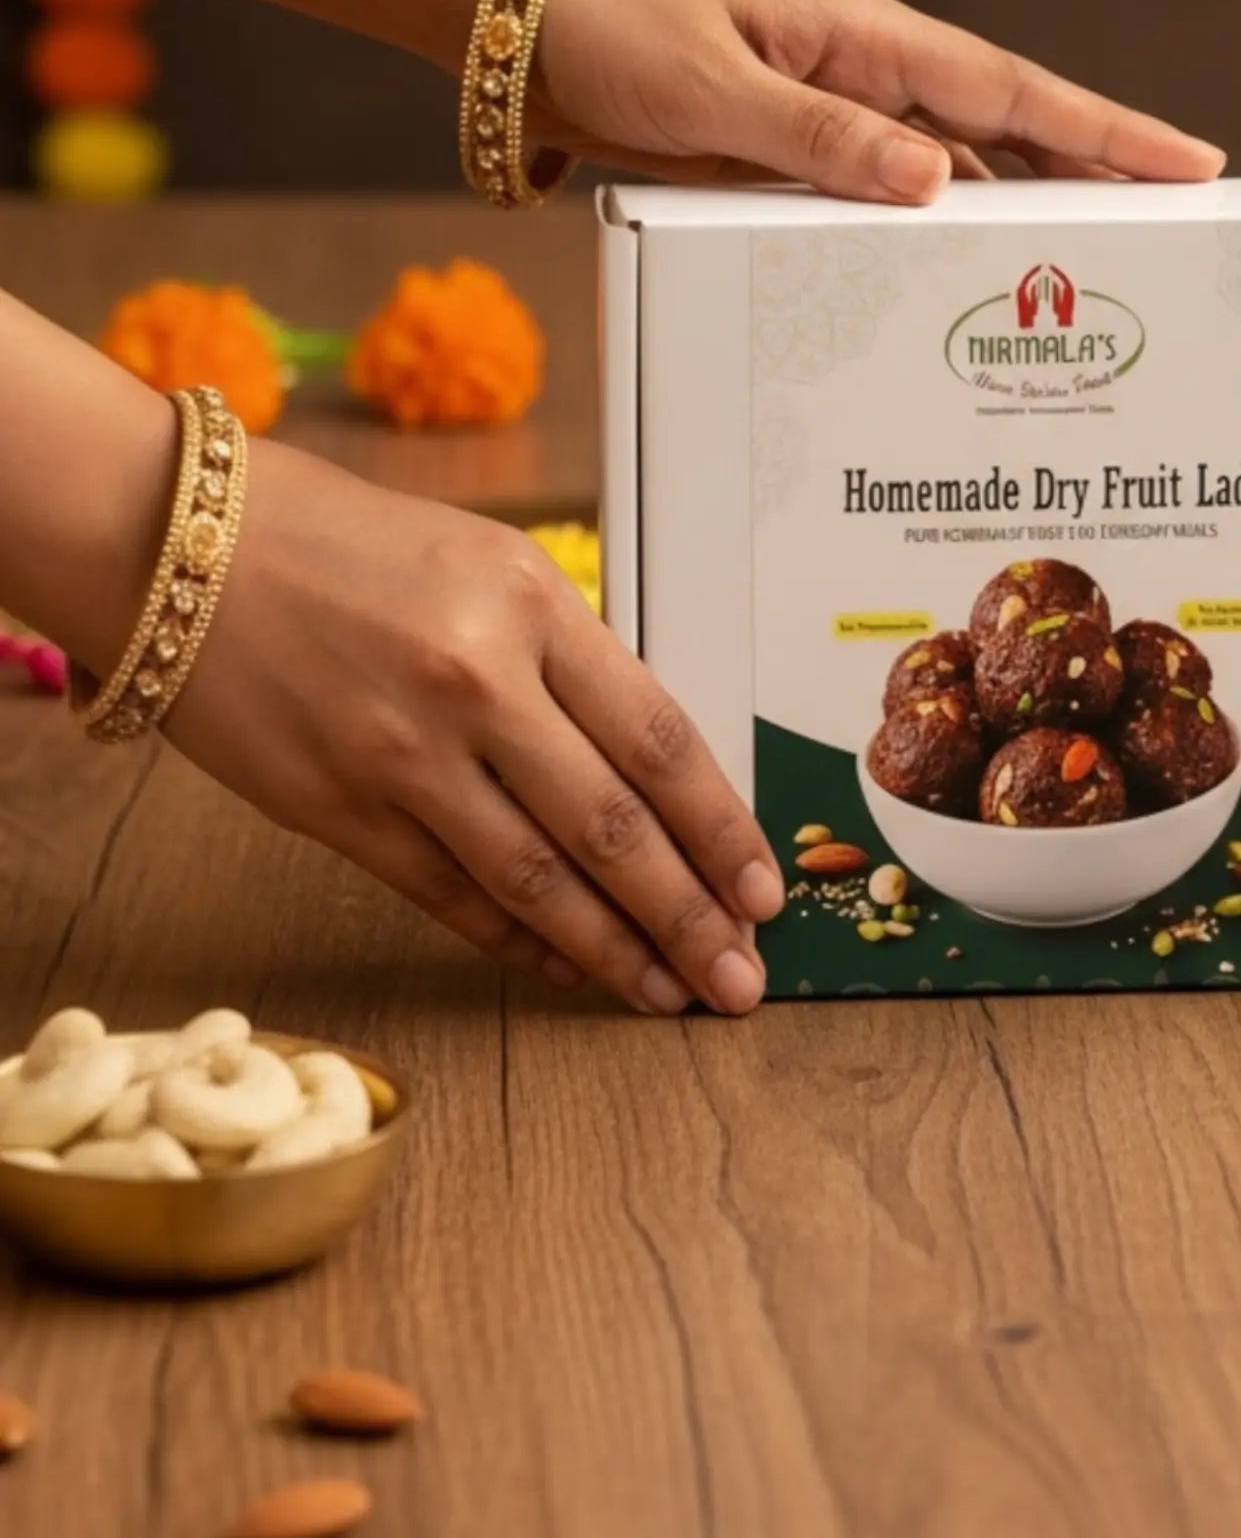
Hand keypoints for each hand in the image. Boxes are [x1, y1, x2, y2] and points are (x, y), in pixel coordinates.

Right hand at [164, 441, 778, 1015]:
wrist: (180, 544)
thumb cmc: (346, 545)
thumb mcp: (488, 565)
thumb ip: (568, 660)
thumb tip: (647, 767)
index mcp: (531, 605)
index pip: (659, 740)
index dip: (721, 828)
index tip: (763, 885)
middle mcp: (474, 681)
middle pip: (611, 826)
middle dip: (690, 915)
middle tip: (740, 977)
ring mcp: (400, 753)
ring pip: (535, 879)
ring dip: (614, 950)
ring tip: (671, 993)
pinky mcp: (334, 809)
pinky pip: (448, 895)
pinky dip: (517, 942)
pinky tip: (568, 969)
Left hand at [529, 0, 1226, 203]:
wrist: (516, 17)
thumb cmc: (607, 30)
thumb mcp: (708, 90)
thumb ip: (819, 137)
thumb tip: (936, 180)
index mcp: (858, 34)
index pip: (1006, 90)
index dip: (1102, 131)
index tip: (1190, 161)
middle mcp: (862, 65)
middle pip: (1005, 125)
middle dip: (1095, 167)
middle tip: (1184, 213)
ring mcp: (833, 102)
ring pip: (955, 161)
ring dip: (1023, 203)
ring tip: (1098, 254)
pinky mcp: (796, 140)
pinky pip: (890, 186)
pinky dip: (938, 221)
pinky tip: (962, 264)